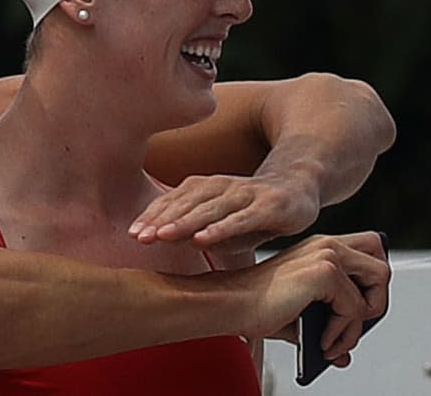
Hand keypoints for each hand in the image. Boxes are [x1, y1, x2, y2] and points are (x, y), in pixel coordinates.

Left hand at [128, 172, 319, 253]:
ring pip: (209, 209)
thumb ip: (197, 230)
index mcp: (203, 188)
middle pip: (185, 204)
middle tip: (139, 237)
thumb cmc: (254, 208)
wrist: (299, 188)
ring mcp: (244, 194)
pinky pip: (241, 218)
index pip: (172, 201)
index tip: (132, 234)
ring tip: (163, 236)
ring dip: (184, 222)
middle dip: (161, 220)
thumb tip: (172, 243)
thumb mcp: (221, 220)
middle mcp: (220, 187)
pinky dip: (221, 228)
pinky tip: (203, 239)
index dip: (152, 216)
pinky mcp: (267, 205)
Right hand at [234, 232, 388, 362]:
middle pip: (383, 266)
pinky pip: (356, 309)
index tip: (357, 309)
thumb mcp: (304, 312)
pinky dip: (341, 332)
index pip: (372, 250)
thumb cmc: (258, 304)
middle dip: (376, 301)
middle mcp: (326, 245)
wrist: (232, 304)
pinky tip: (319, 339)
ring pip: (377, 287)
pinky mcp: (324, 272)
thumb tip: (344, 354)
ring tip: (333, 339)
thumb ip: (328, 326)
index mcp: (321, 248)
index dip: (373, 283)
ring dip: (358, 323)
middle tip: (352, 322)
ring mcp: (326, 255)